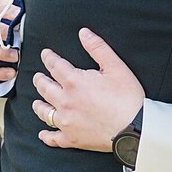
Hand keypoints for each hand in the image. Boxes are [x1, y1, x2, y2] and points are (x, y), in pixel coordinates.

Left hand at [32, 28, 145, 152]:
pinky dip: (46, 136)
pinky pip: (53, 138)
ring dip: (38, 105)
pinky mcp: (72, 139)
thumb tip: (83, 33)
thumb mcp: (116, 67)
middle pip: (45, 88)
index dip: (48, 58)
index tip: (45, 54)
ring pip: (44, 112)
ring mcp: (66, 121)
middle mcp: (65, 101)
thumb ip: (98, 48)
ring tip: (37, 102)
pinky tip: (43, 133)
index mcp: (74, 82)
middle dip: (40, 80)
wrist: (134, 128)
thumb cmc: (128, 97)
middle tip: (38, 76)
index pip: (55, 66)